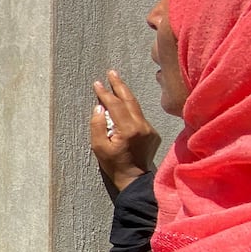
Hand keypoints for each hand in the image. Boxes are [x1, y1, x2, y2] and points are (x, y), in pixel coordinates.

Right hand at [90, 70, 160, 196]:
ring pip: (136, 107)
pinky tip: (124, 106)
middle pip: (129, 99)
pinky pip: (140, 117)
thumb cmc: (114, 164)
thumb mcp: (98, 147)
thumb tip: (99, 108)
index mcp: (128, 129)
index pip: (115, 105)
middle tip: (111, 72)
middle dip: (119, 85)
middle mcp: (142, 126)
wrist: (135, 179)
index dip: (105, 93)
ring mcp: (150, 129)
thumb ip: (97, 125)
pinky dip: (131, 109)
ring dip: (126, 95)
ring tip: (117, 83)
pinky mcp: (153, 133)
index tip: (97, 83)